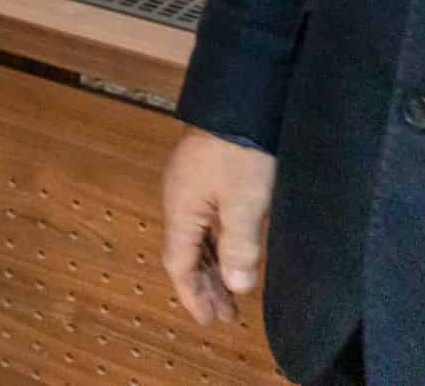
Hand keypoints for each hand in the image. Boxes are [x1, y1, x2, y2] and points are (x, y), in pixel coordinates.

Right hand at [161, 126, 274, 324]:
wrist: (240, 102)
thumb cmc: (240, 154)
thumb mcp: (245, 203)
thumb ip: (240, 246)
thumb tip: (238, 288)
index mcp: (181, 210)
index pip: (179, 263)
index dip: (193, 295)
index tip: (209, 322)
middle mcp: (179, 201)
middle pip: (186, 253)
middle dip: (204, 286)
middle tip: (225, 316)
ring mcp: (191, 188)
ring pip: (197, 239)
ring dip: (212, 268)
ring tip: (231, 293)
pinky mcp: (206, 177)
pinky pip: (207, 224)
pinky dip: (218, 247)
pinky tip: (234, 254)